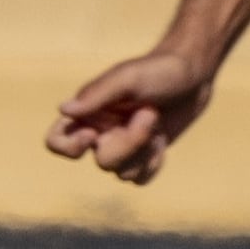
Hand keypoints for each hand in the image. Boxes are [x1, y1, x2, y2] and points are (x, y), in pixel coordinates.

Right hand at [45, 42, 220, 184]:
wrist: (194, 72)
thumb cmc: (159, 69)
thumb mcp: (128, 78)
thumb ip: (97, 95)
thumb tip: (63, 110)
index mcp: (88, 112)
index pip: (56, 141)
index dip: (68, 147)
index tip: (94, 133)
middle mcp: (101, 131)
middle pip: (102, 162)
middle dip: (131, 143)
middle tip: (150, 113)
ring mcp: (123, 145)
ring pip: (123, 173)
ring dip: (146, 150)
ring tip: (157, 120)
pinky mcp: (144, 154)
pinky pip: (140, 178)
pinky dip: (153, 163)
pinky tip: (162, 140)